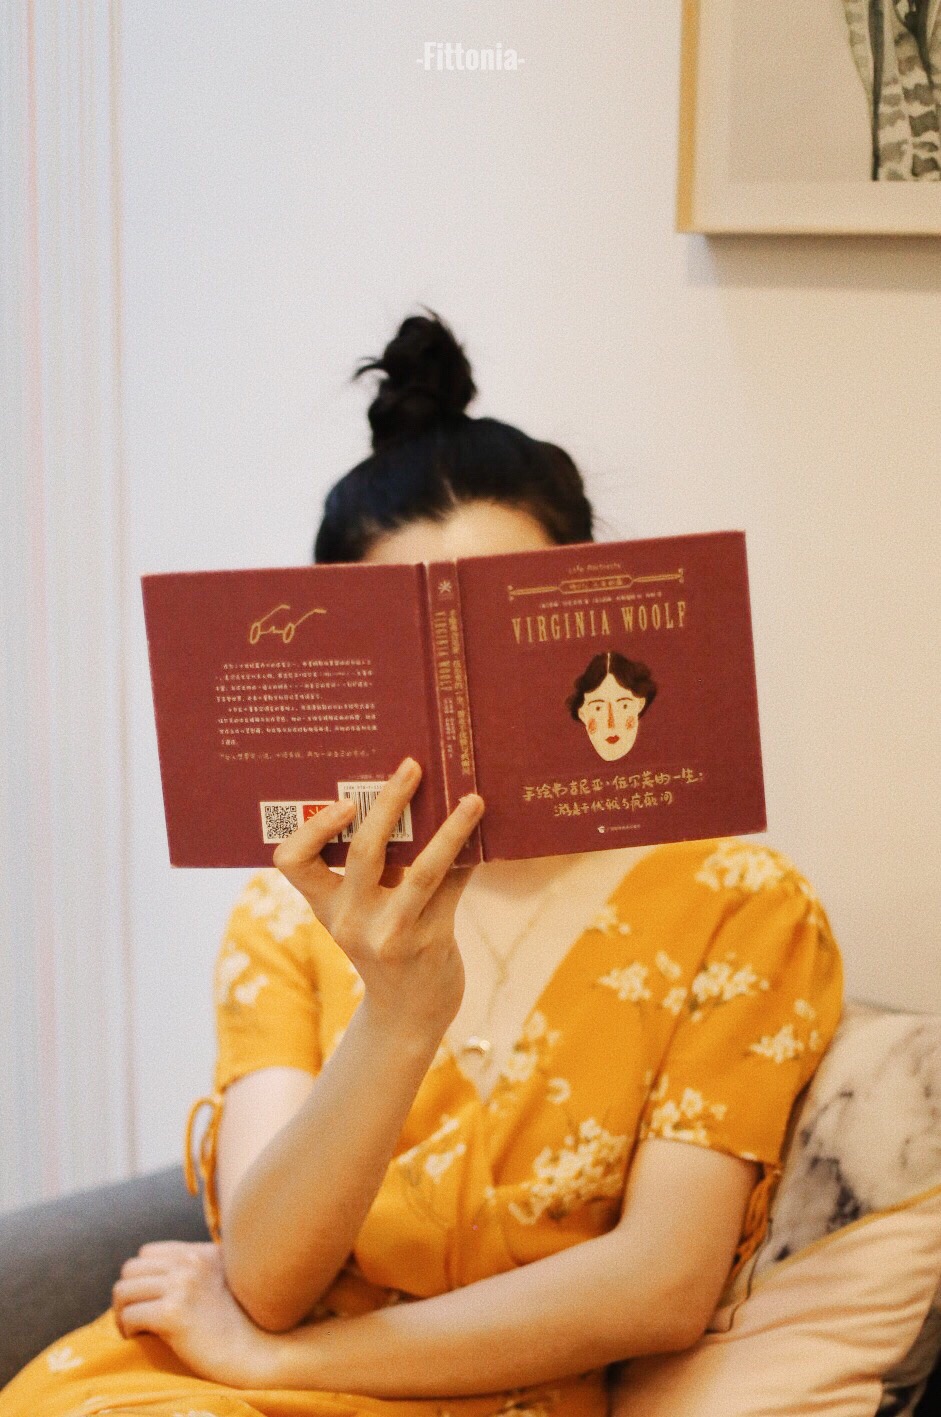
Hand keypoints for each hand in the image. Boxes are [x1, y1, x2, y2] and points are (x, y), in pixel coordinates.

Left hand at [111, 1240, 274, 1387]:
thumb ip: (197, 1270)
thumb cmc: (239, 1325)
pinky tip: (141, 1339)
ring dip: (122, 1313)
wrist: (257, 1352)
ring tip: (134, 1329)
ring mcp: (182, 1286)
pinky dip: (128, 1330)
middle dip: (127, 1295)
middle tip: (133, 1318)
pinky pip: (129, 1316)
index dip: (141, 1279)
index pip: (148, 1253)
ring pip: (123, 1291)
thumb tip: (157, 1278)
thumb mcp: (222, 1280)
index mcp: (201, 1253)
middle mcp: (190, 1263)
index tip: (146, 1301)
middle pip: (131, 1269)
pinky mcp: (174, 1314)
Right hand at [273, 758, 483, 1037]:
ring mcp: (390, 934)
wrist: (408, 1013)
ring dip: (451, 830)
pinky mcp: (429, 943)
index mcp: (326, 904)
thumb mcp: (364, 911)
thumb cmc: (386, 943)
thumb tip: (411, 795)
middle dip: (388, 802)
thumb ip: (377, 866)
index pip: (291, 861)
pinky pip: (453, 888)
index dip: (312, 829)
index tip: (343, 802)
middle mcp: (351, 920)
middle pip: (364, 851)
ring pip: (422, 869)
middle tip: (412, 766)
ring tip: (473, 799)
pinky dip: (469, 858)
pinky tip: (485, 835)